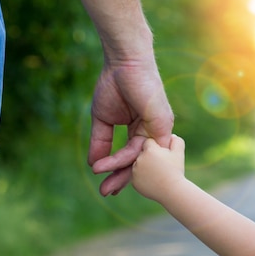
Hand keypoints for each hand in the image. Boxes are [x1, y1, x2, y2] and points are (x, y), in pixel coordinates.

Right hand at [89, 54, 173, 195]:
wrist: (124, 63)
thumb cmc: (114, 85)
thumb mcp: (103, 119)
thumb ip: (101, 142)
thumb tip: (93, 164)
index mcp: (140, 130)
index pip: (130, 156)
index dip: (118, 170)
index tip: (105, 185)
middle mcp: (151, 132)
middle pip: (137, 161)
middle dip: (121, 178)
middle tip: (106, 193)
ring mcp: (158, 130)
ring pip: (138, 158)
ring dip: (118, 170)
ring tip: (100, 179)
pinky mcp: (161, 125)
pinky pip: (140, 147)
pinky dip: (123, 158)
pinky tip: (107, 165)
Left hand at [132, 135, 185, 201]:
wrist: (172, 191)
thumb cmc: (176, 170)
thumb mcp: (179, 152)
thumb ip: (176, 140)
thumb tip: (171, 136)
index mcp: (149, 150)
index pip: (148, 142)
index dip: (156, 148)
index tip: (162, 155)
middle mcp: (139, 159)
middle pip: (142, 153)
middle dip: (149, 156)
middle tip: (160, 165)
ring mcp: (135, 171)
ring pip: (138, 164)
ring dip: (145, 166)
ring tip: (157, 173)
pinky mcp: (134, 182)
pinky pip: (137, 175)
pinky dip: (143, 177)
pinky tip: (153, 180)